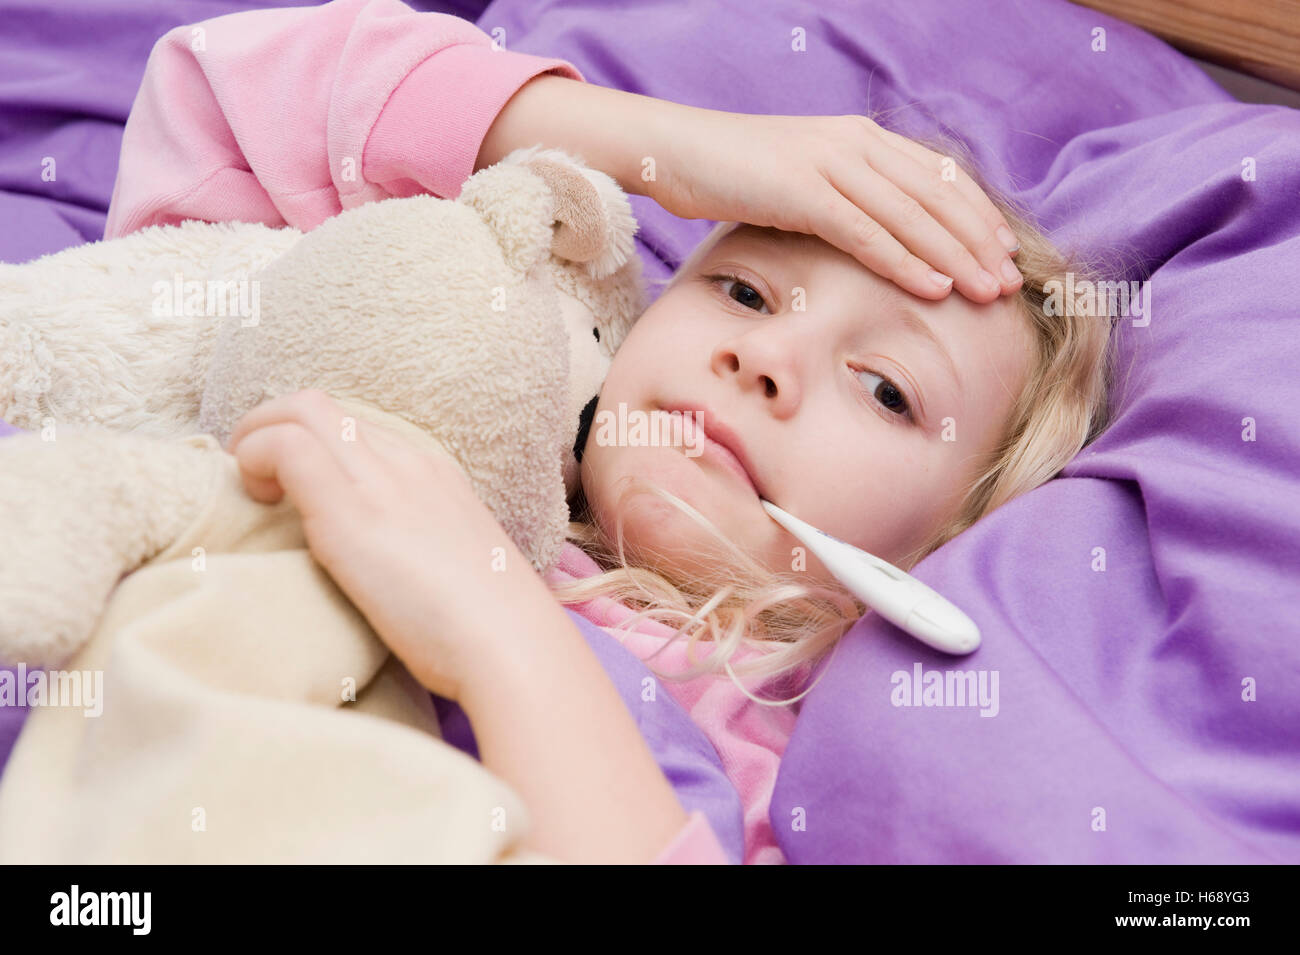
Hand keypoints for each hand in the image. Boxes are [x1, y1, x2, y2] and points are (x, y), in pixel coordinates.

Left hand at [225, 389, 540, 700]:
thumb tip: (390, 570)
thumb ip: (417, 548)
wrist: (509, 642)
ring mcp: (380, 476)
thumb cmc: (485, 628)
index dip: (309, 447)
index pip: (353, 428)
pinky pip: (283, 446)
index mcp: (434, 473)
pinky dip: (254, 460)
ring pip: (298, 410)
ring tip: (251, 491)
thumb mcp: (450, 567)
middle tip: (255, 481)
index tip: (289, 488)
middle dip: (268, 428)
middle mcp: (407, 459)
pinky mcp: (349, 504)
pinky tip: (262, 507)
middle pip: (319, 405)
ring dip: (254, 439)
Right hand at [650, 109, 1022, 302]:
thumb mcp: (800, 178)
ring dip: (956, 257)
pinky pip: (866, 232)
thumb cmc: (733, 173)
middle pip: (936, 195)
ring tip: (989, 293)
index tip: (1004, 251)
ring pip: (912, 215)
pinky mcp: (802, 191)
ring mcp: (830, 164)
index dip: (977, 214)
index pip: (937, 175)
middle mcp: (855, 143)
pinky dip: (905, 261)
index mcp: (860, 137)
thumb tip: (874, 232)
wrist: (675, 150)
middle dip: (979, 241)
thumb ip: (842, 195)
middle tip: (1013, 282)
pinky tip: (934, 288)